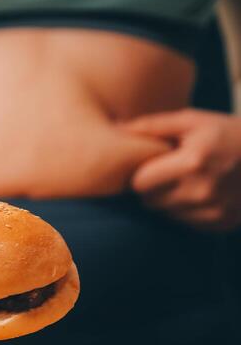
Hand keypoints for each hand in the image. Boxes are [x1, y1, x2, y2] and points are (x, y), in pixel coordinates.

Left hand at [121, 109, 240, 230]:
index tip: (152, 165)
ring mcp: (213, 211)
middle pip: (150, 202)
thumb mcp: (193, 120)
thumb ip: (153, 125)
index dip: (142, 174)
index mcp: (191, 162)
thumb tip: (116, 128)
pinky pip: (186, 224)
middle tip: (170, 173)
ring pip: (166, 215)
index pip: (140, 183)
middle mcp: (201, 191)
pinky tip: (203, 193)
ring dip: (170, 201)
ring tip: (188, 181)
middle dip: (154, 188)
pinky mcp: (221, 223)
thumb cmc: (227, 133)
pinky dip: (188, 211)